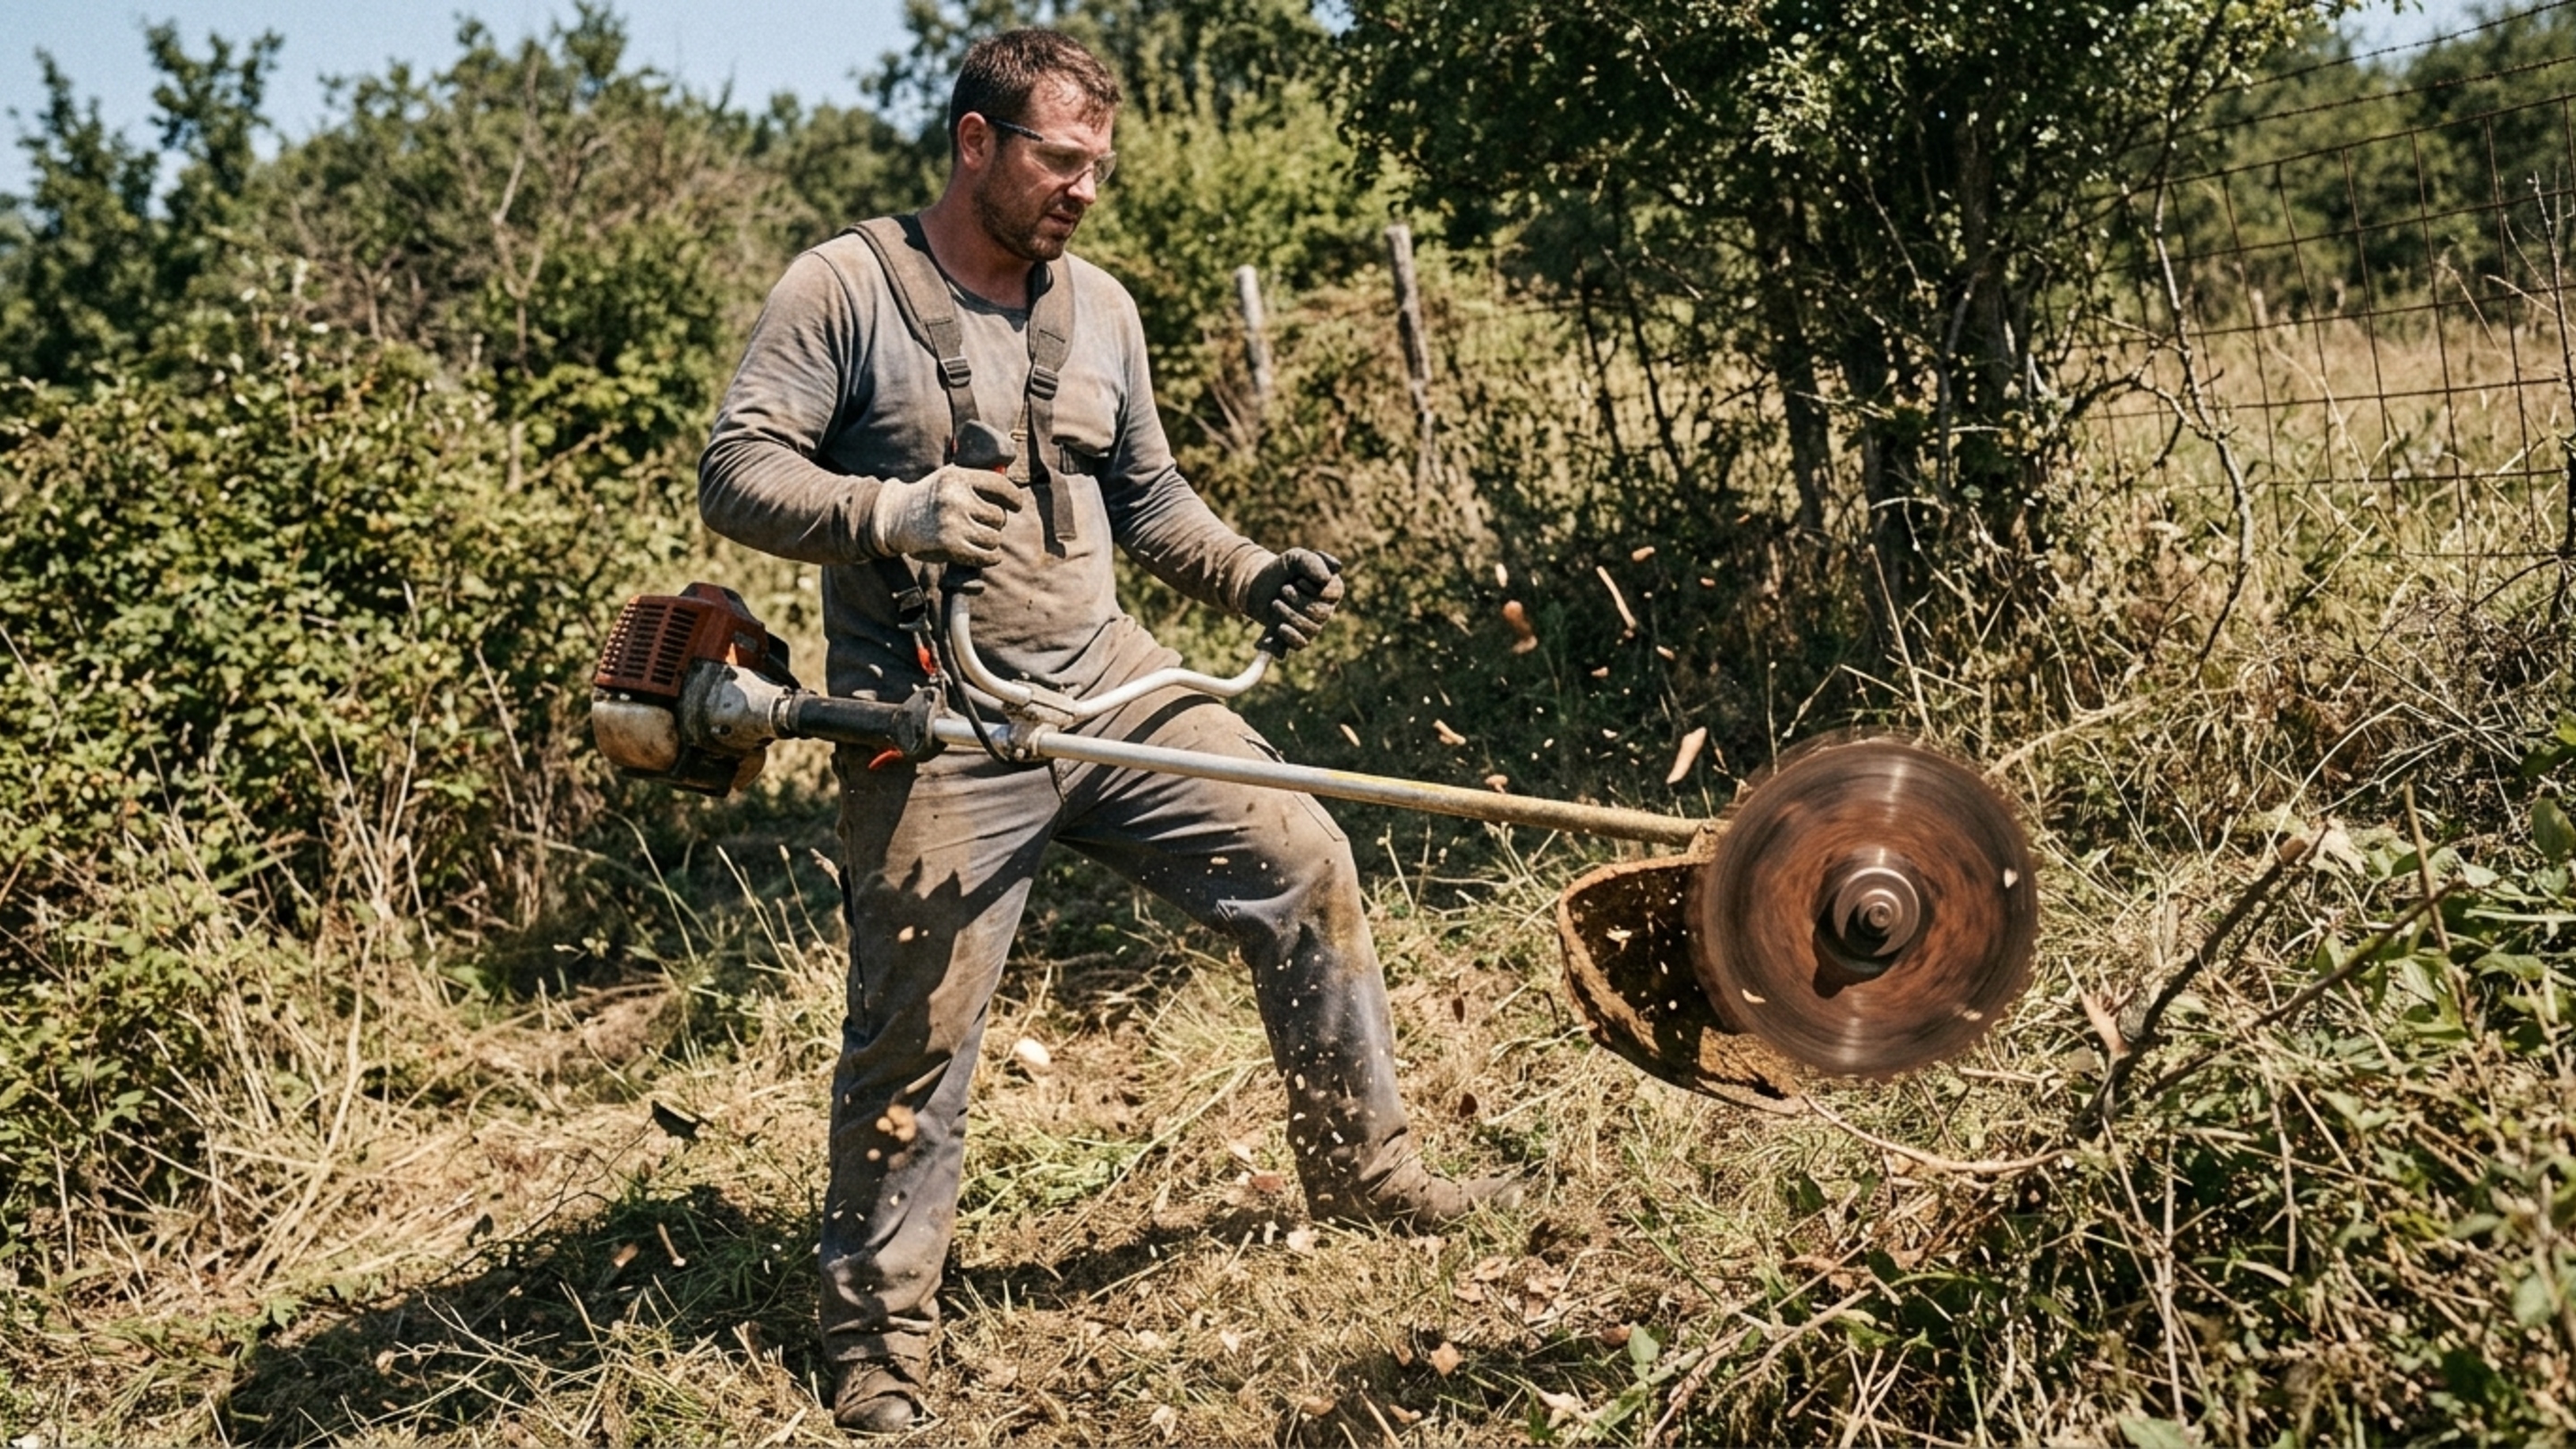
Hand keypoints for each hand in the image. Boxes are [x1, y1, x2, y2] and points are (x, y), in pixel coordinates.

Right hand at [868, 465, 1021, 565]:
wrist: (896, 517)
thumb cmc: (929, 498)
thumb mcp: (949, 479)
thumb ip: (977, 482)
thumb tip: (1013, 494)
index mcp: (957, 477)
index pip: (1000, 486)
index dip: (1013, 498)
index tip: (1016, 505)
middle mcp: (955, 498)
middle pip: (999, 516)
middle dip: (994, 522)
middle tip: (979, 523)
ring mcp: (952, 523)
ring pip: (994, 537)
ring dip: (990, 541)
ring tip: (976, 537)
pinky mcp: (950, 546)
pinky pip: (986, 555)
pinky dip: (991, 557)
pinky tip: (987, 554)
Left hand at [1247, 548, 1343, 651]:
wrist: (1256, 583)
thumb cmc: (1282, 569)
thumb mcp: (1295, 558)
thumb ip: (1312, 561)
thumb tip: (1326, 579)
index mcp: (1332, 589)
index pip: (1334, 594)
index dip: (1315, 589)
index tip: (1299, 581)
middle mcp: (1325, 610)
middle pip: (1321, 614)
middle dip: (1298, 601)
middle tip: (1283, 590)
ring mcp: (1310, 626)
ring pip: (1310, 630)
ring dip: (1289, 615)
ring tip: (1274, 603)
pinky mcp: (1293, 637)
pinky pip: (1299, 645)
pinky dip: (1289, 639)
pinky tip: (1276, 630)